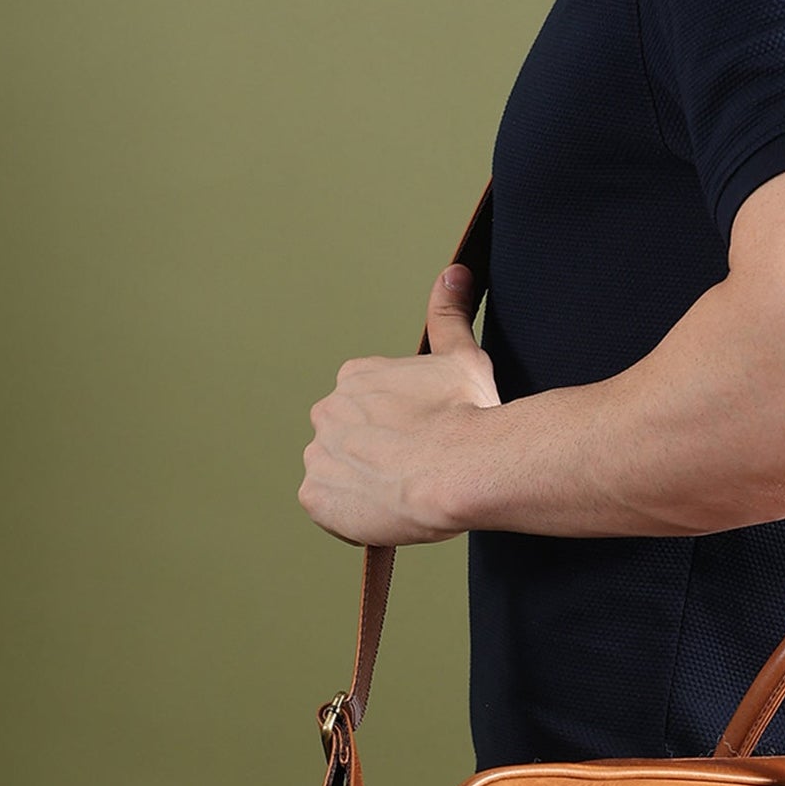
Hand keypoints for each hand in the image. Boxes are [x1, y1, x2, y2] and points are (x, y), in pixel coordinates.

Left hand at [298, 265, 501, 546]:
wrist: (463, 468)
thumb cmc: (469, 413)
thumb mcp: (463, 357)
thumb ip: (449, 315)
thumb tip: (453, 272)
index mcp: (356, 377)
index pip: (368, 404)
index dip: (399, 424)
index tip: (424, 436)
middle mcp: (327, 410)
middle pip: (349, 438)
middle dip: (377, 453)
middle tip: (418, 466)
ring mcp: (318, 455)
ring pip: (338, 473)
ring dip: (364, 483)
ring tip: (404, 491)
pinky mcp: (316, 498)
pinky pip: (329, 508)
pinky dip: (352, 513)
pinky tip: (387, 509)